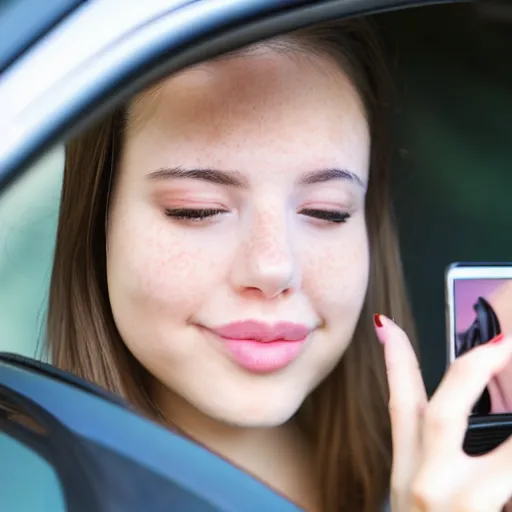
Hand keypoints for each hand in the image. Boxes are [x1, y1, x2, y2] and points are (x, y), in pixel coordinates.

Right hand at [375, 314, 511, 510]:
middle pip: (438, 415)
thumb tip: (481, 418)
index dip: (395, 360)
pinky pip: (510, 486)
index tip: (388, 326)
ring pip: (504, 462)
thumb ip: (436, 456)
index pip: (397, 404)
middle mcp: (426, 487)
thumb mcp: (421, 495)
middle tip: (503, 341)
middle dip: (470, 371)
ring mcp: (456, 509)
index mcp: (410, 473)